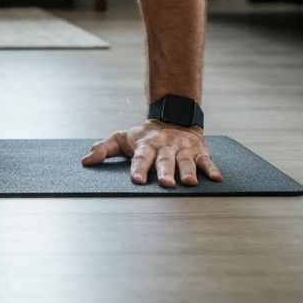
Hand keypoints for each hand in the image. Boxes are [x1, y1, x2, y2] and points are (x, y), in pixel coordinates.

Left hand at [80, 118, 223, 187]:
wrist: (173, 117)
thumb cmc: (144, 136)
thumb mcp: (122, 138)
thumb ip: (103, 149)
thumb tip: (84, 161)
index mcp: (146, 145)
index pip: (141, 157)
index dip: (138, 168)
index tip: (136, 180)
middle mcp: (165, 147)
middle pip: (165, 161)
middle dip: (165, 172)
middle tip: (166, 184)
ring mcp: (183, 149)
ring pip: (186, 161)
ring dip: (188, 172)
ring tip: (189, 183)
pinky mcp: (199, 151)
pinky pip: (207, 161)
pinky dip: (212, 169)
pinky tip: (217, 179)